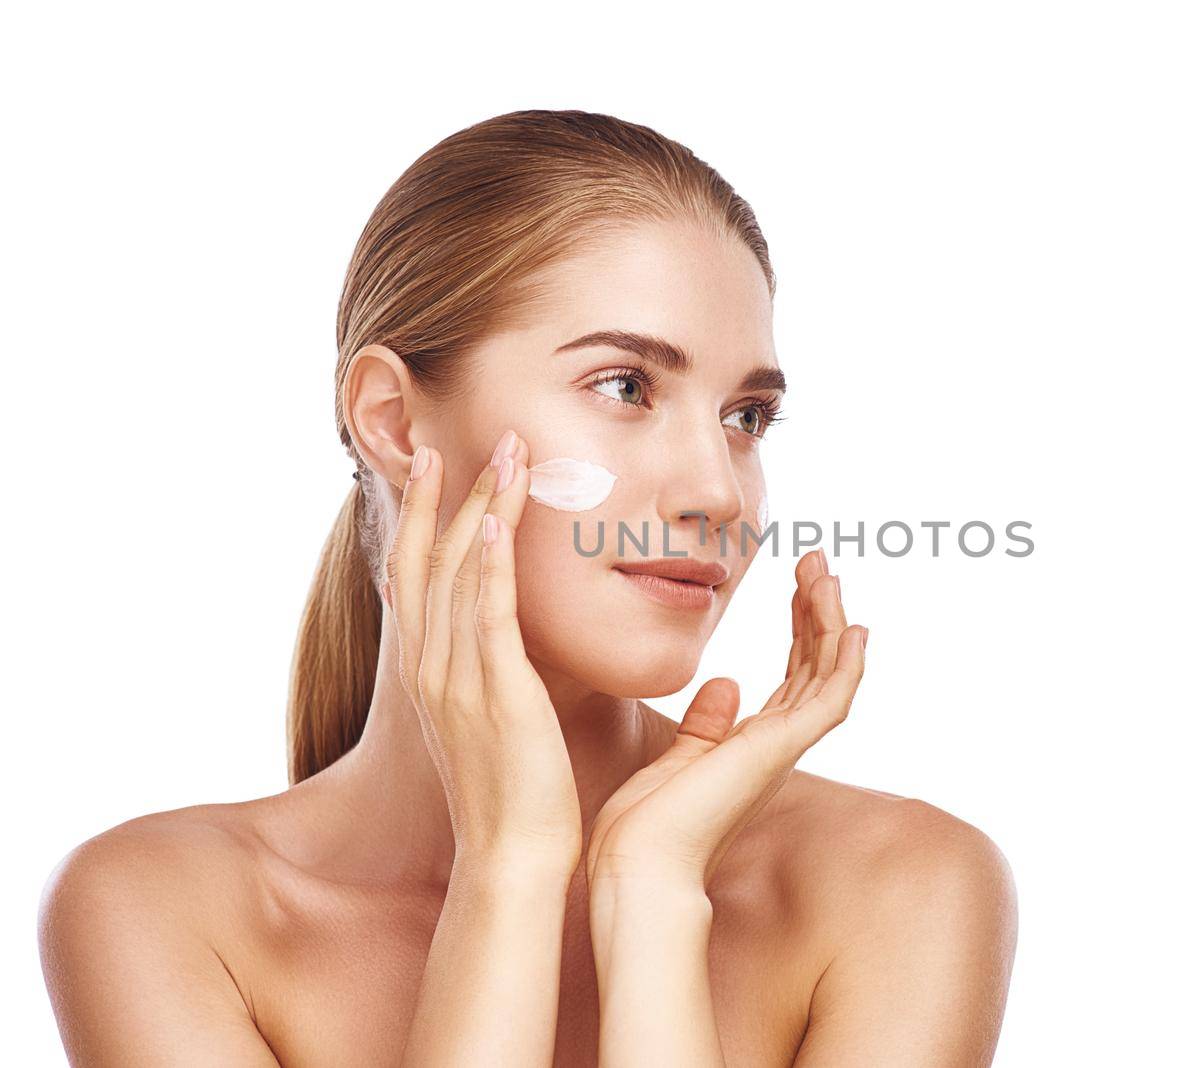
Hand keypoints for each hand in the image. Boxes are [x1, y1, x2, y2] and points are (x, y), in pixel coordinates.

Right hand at [386, 429, 581, 872]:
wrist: (512, 856)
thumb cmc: (513, 793)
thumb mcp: (488, 718)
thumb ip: (489, 669)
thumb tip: (505, 636)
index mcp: (427, 672)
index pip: (412, 575)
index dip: (418, 516)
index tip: (432, 465)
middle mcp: (431, 668)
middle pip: (428, 561)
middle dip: (446, 495)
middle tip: (469, 439)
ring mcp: (458, 679)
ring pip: (459, 574)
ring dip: (481, 508)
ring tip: (507, 454)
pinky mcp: (497, 693)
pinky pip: (488, 616)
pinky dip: (491, 565)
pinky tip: (499, 522)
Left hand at [584, 549, 866, 894]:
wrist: (636, 865)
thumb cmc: (644, 826)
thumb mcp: (676, 759)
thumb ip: (705, 724)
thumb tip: (725, 682)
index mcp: (753, 748)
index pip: (791, 678)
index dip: (800, 629)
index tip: (798, 585)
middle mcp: (777, 747)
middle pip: (814, 668)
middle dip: (818, 612)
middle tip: (818, 561)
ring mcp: (783, 748)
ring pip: (827, 675)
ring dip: (831, 621)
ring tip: (826, 571)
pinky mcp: (779, 749)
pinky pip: (831, 700)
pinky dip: (846, 664)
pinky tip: (853, 627)